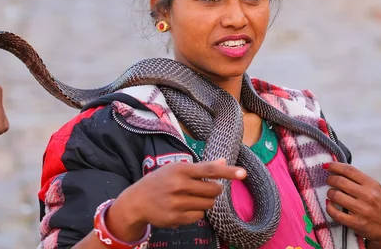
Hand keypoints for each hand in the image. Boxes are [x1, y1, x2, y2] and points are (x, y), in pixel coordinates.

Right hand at [106, 159, 246, 240]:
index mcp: (180, 170)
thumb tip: (223, 162)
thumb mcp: (177, 169)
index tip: (243, 173)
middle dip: (213, 190)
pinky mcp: (176, 218)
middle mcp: (179, 186)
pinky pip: (199, 217)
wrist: (137, 201)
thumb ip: (202, 167)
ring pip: (209, 205)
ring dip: (205, 202)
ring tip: (191, 198)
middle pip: (214, 190)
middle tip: (202, 188)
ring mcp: (177, 203)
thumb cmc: (160, 181)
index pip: (210, 170)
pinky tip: (184, 207)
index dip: (228, 172)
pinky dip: (196, 212)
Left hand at [324, 162, 380, 248]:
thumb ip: (360, 180)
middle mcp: (367, 196)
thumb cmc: (380, 206)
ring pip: (336, 195)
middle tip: (329, 181)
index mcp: (372, 185)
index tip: (326, 165)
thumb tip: (338, 170)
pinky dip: (329, 207)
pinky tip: (330, 204)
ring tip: (331, 194)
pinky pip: (335, 213)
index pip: (349, 170)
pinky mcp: (356, 223)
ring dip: (330, 193)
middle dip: (330, 179)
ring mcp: (362, 210)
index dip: (334, 166)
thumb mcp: (376, 189)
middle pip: (340, 181)